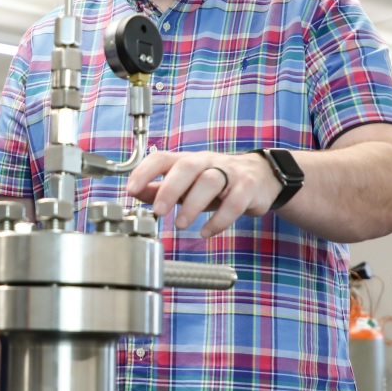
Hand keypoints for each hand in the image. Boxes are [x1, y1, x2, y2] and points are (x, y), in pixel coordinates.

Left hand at [126, 150, 281, 237]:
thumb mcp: (186, 184)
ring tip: (181, 224)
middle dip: (170, 189)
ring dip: (193, 205)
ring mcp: (229, 173)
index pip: (161, 158)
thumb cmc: (216, 181)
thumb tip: (135, 193)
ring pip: (210, 182)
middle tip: (159, 212)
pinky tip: (206, 233)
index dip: (144, 172)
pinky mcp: (248, 188)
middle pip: (186, 167)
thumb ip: (160, 189)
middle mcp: (206, 162)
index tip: (130, 190)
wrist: (261, 176)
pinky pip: (234, 203)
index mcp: (186, 160)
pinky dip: (219, 220)